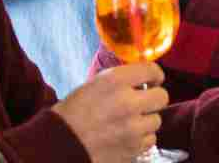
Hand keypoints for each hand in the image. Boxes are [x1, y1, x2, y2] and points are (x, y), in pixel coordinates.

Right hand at [52, 63, 167, 161]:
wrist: (56, 146)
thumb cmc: (72, 113)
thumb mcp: (94, 85)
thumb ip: (121, 80)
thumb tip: (144, 78)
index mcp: (116, 81)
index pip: (152, 70)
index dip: (154, 75)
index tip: (152, 81)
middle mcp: (128, 102)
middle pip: (162, 97)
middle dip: (153, 99)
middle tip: (142, 103)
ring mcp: (132, 128)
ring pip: (156, 120)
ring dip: (145, 121)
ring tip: (128, 124)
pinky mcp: (132, 149)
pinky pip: (150, 140)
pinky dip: (141, 139)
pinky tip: (126, 138)